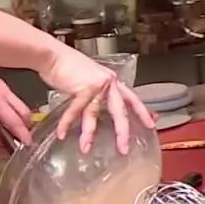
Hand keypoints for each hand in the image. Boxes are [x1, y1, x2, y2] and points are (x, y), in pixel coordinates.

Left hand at [0, 71, 32, 147]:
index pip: (14, 120)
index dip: (22, 133)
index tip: (28, 144)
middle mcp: (3, 89)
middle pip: (23, 110)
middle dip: (24, 125)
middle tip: (21, 139)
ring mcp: (1, 84)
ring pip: (18, 103)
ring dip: (18, 117)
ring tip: (12, 130)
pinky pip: (11, 98)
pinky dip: (11, 109)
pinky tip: (3, 118)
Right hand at [37, 45, 154, 152]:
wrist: (53, 56)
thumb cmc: (68, 68)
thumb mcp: (90, 81)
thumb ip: (99, 95)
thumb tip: (100, 109)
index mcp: (113, 82)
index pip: (133, 99)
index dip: (142, 112)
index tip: (152, 124)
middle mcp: (109, 83)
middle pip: (120, 111)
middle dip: (122, 131)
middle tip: (124, 147)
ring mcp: (97, 85)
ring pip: (94, 114)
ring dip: (88, 133)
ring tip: (85, 147)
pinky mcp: (83, 88)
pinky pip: (75, 111)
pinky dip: (66, 123)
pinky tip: (62, 133)